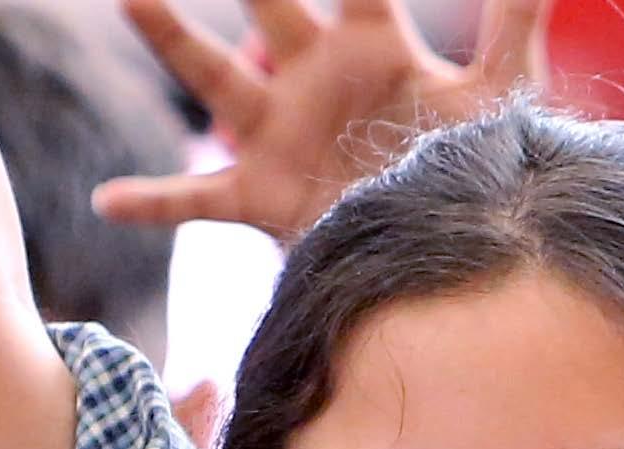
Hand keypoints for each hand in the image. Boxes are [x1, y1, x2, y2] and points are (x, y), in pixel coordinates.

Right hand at [92, 0, 551, 243]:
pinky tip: (108, 201)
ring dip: (170, 37)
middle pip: (267, 2)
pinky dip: (153, 202)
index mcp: (371, 45)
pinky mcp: (258, 194)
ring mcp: (278, 132)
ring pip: (211, 75)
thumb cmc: (468, 164)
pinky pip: (194, 200)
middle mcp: (312, 75)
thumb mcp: (500, 92)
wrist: (439, 248)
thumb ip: (514, 21)